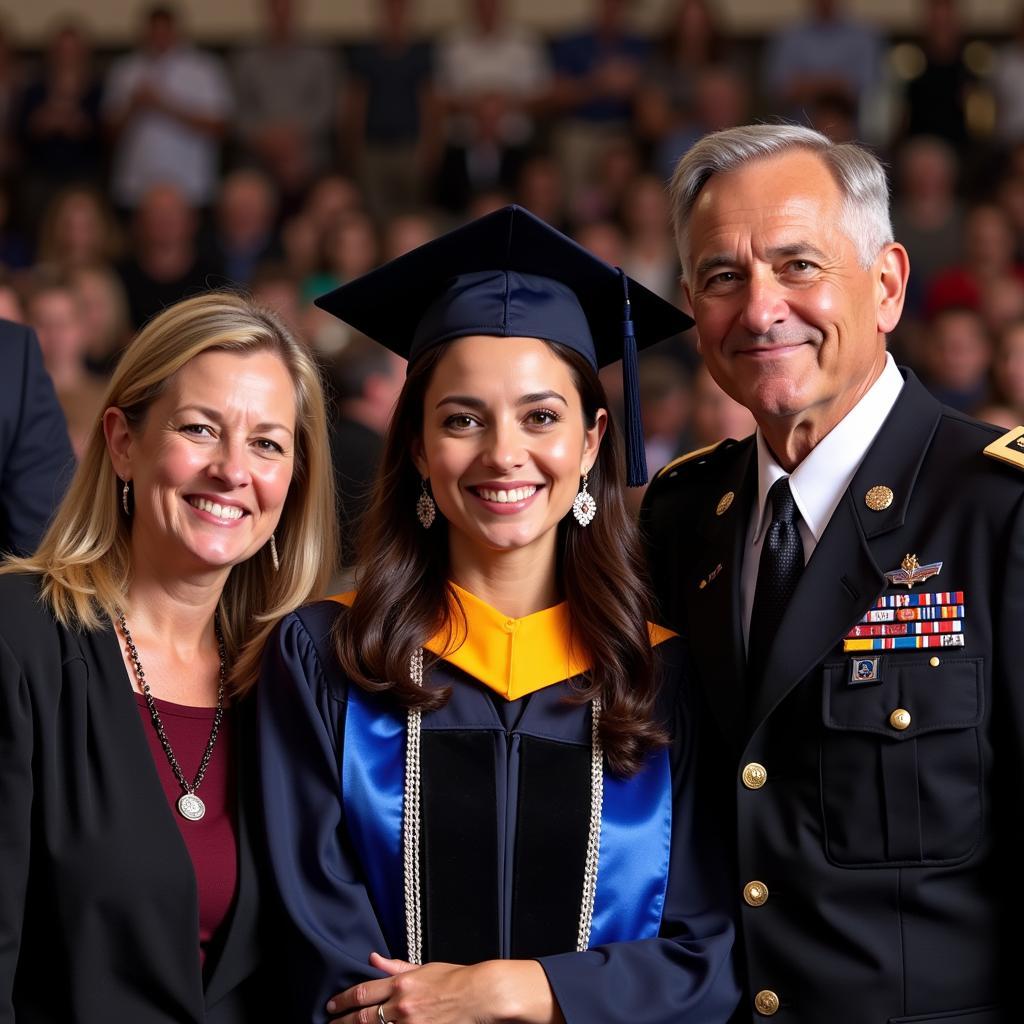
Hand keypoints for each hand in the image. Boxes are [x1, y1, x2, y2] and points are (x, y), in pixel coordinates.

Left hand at [325, 953, 560, 1023]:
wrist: (479, 995)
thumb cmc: (455, 979)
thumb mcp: (424, 967)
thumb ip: (396, 967)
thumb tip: (373, 958)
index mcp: (401, 983)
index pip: (362, 992)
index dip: (342, 1001)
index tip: (331, 1005)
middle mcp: (401, 1005)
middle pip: (361, 1017)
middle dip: (341, 1021)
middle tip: (329, 1023)